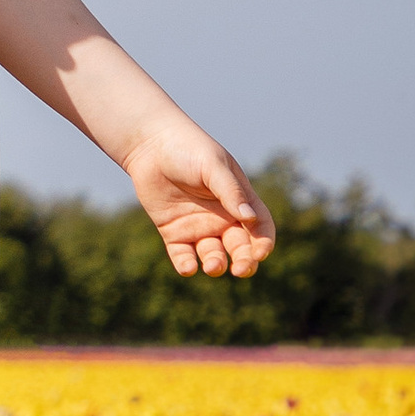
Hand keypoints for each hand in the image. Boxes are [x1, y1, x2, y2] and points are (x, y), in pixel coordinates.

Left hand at [120, 116, 274, 278]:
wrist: (150, 145)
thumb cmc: (188, 149)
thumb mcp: (213, 166)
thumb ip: (231, 191)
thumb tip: (250, 218)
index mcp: (239, 200)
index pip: (260, 227)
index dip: (264, 242)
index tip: (260, 253)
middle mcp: (222, 218)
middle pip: (240, 247)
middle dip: (244, 262)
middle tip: (240, 270)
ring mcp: (198, 227)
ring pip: (213, 255)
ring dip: (216, 264)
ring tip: (212, 266)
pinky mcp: (174, 233)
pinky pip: (183, 255)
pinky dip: (186, 265)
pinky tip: (188, 268)